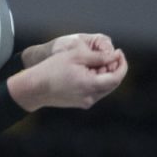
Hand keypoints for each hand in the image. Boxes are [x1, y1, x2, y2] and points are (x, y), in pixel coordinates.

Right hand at [7, 39, 127, 110]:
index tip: (119, 52)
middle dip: (116, 69)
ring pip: (105, 88)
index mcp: (90, 85)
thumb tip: (115, 55)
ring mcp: (85, 102)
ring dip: (107, 75)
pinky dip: (98, 81)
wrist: (35, 88)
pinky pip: (95, 92)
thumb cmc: (52, 69)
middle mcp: (90, 97)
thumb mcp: (76, 56)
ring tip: (99, 62)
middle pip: (113, 84)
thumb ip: (99, 56)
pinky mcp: (80, 103)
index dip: (122, 64)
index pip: (117, 78)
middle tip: (113, 55)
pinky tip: (90, 71)